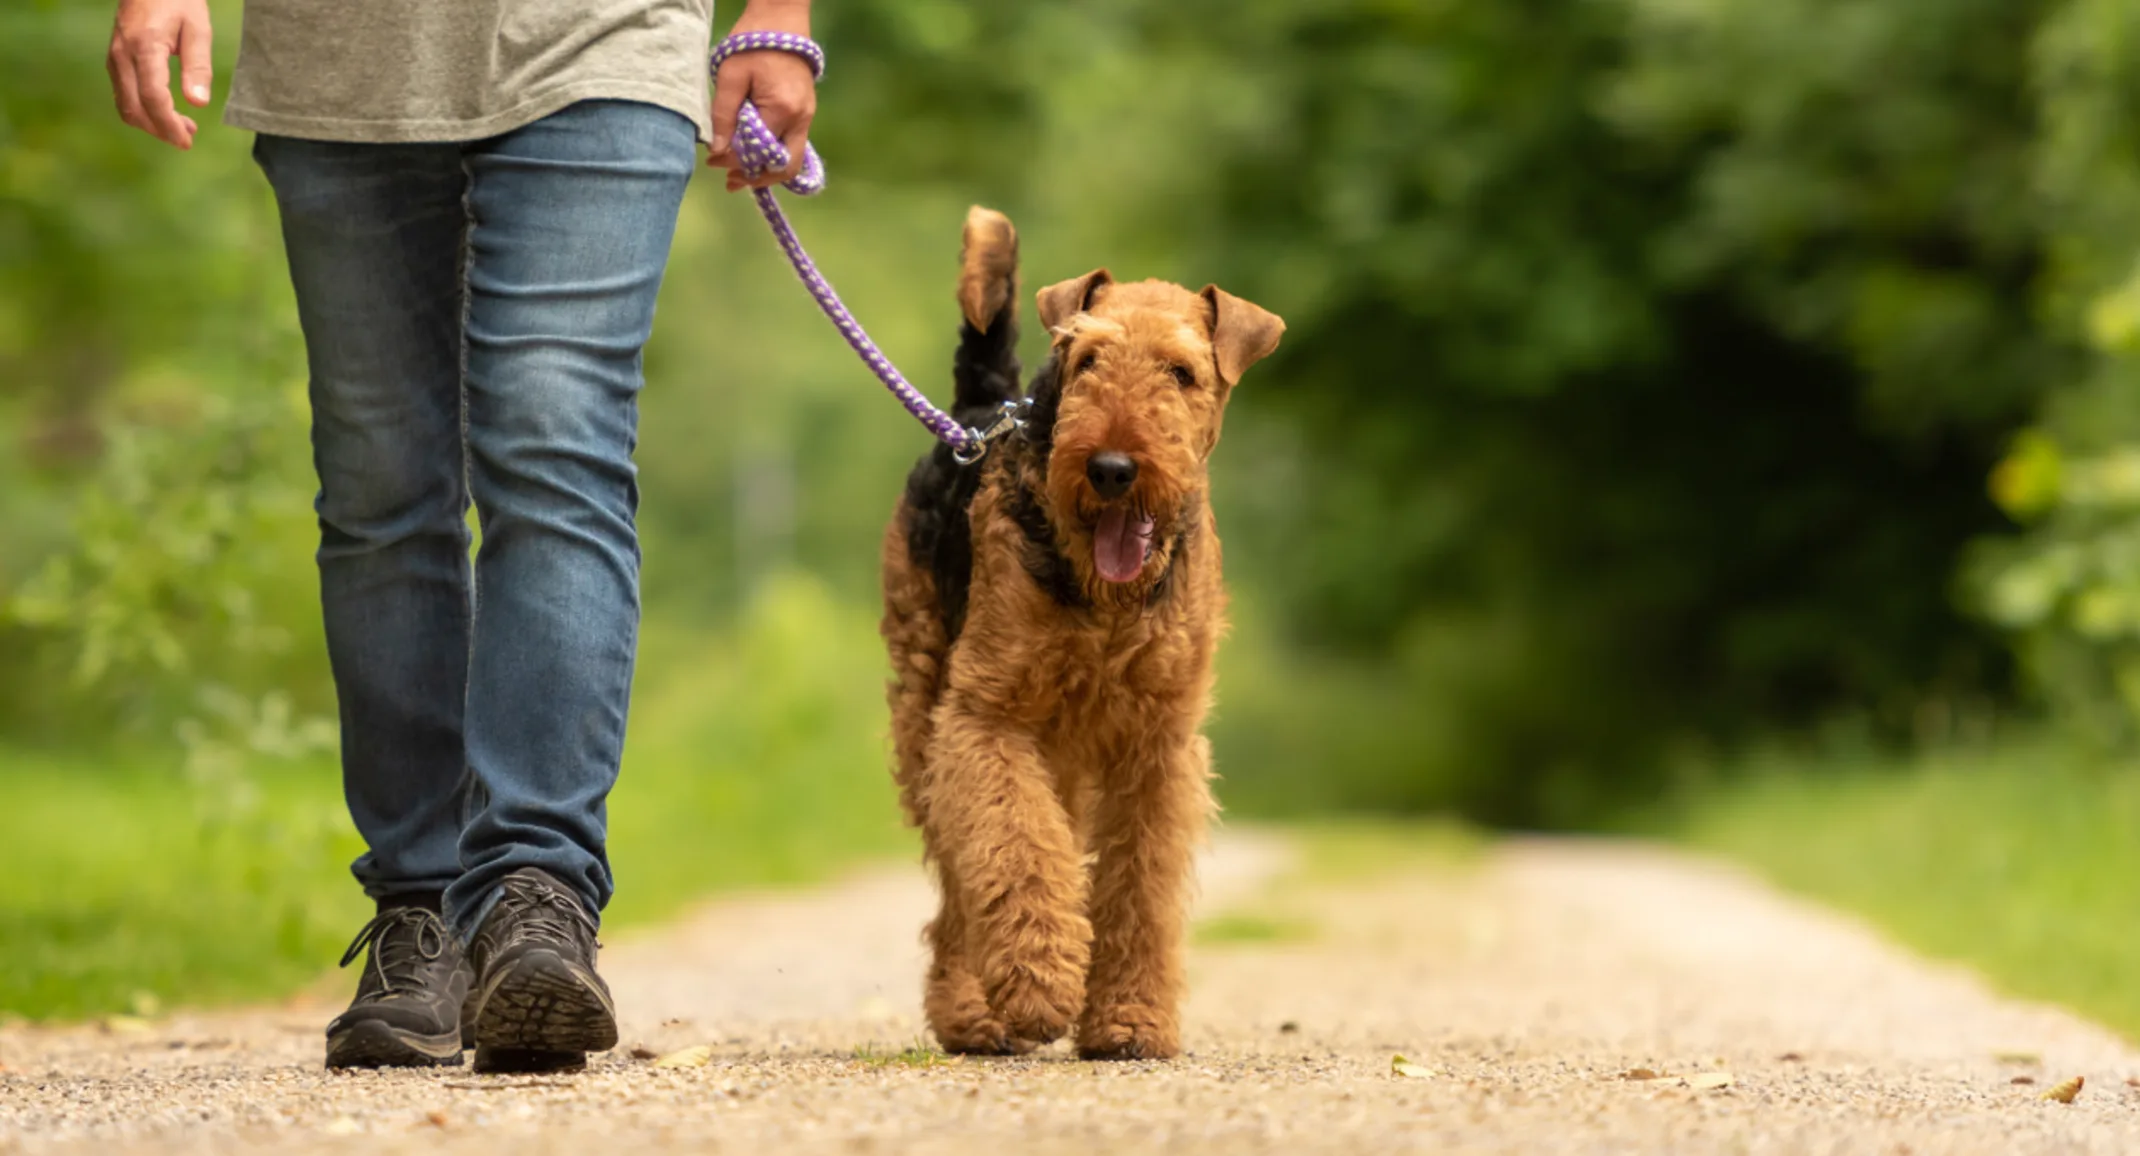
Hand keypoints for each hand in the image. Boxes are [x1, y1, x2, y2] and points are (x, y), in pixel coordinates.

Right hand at [107, 0, 212, 149]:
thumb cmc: (177, 1)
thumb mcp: (197, 29)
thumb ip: (198, 66)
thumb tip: (198, 103)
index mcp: (145, 48)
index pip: (153, 98)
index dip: (169, 124)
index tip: (186, 141)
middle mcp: (123, 56)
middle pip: (135, 108)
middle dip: (161, 130)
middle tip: (187, 138)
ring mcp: (115, 58)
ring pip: (125, 105)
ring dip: (151, 123)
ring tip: (181, 127)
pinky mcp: (115, 60)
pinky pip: (123, 95)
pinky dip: (142, 111)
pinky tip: (165, 112)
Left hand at [708, 0, 816, 191]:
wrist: (782, 19)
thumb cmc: (752, 43)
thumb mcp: (730, 76)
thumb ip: (724, 115)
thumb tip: (718, 151)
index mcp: (781, 110)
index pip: (758, 152)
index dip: (735, 162)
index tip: (713, 162)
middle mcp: (800, 119)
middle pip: (785, 167)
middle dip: (757, 178)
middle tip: (731, 181)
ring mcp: (807, 117)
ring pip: (791, 159)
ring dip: (766, 169)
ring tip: (740, 173)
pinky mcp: (806, 113)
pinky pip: (792, 144)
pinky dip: (773, 154)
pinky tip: (754, 153)